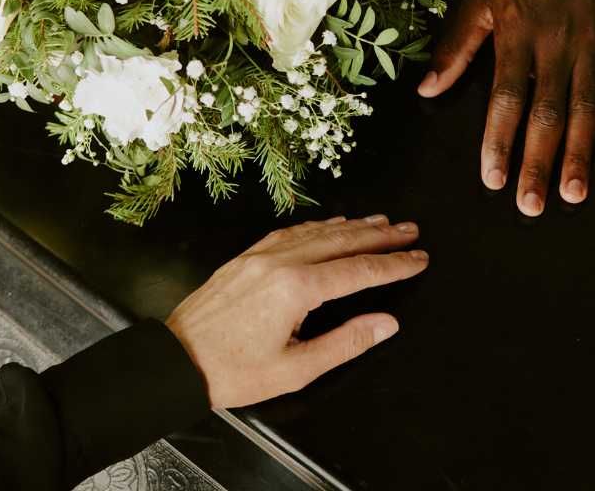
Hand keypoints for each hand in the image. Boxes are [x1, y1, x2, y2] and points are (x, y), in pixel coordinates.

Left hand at [166, 215, 426, 407]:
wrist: (175, 362)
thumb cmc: (233, 372)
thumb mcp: (296, 369)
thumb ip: (346, 343)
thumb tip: (386, 323)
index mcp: (296, 289)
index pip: (359, 270)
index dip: (393, 264)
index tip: (419, 258)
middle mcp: (280, 263)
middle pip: (342, 241)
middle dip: (381, 235)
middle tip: (411, 230)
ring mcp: (260, 256)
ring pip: (316, 232)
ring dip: (352, 226)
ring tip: (380, 222)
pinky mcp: (244, 259)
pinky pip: (289, 234)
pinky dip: (317, 227)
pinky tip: (329, 227)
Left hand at [418, 0, 594, 214]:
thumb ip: (457, 46)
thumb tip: (427, 89)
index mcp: (517, 35)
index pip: (505, 97)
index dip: (499, 140)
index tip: (493, 178)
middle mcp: (556, 45)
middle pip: (546, 113)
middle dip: (538, 162)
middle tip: (532, 206)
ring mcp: (594, 45)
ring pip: (586, 108)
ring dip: (580, 153)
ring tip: (574, 194)